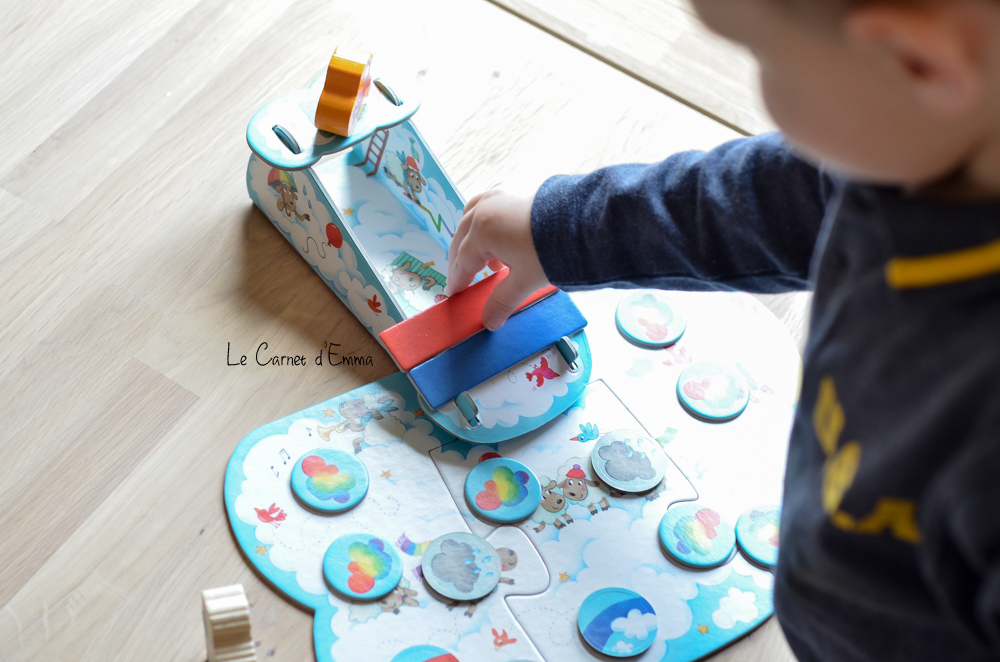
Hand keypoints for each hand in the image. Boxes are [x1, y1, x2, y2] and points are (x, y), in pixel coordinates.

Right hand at [446, 188, 549, 330]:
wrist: (585, 219)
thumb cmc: (551, 250)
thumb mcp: (524, 280)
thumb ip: (502, 301)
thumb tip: (489, 323)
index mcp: (481, 231)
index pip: (462, 261)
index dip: (458, 279)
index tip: (454, 292)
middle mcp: (485, 207)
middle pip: (463, 237)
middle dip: (461, 259)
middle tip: (463, 278)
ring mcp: (500, 192)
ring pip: (473, 215)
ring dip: (474, 237)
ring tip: (488, 259)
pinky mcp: (516, 186)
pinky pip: (491, 202)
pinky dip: (488, 220)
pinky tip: (502, 234)